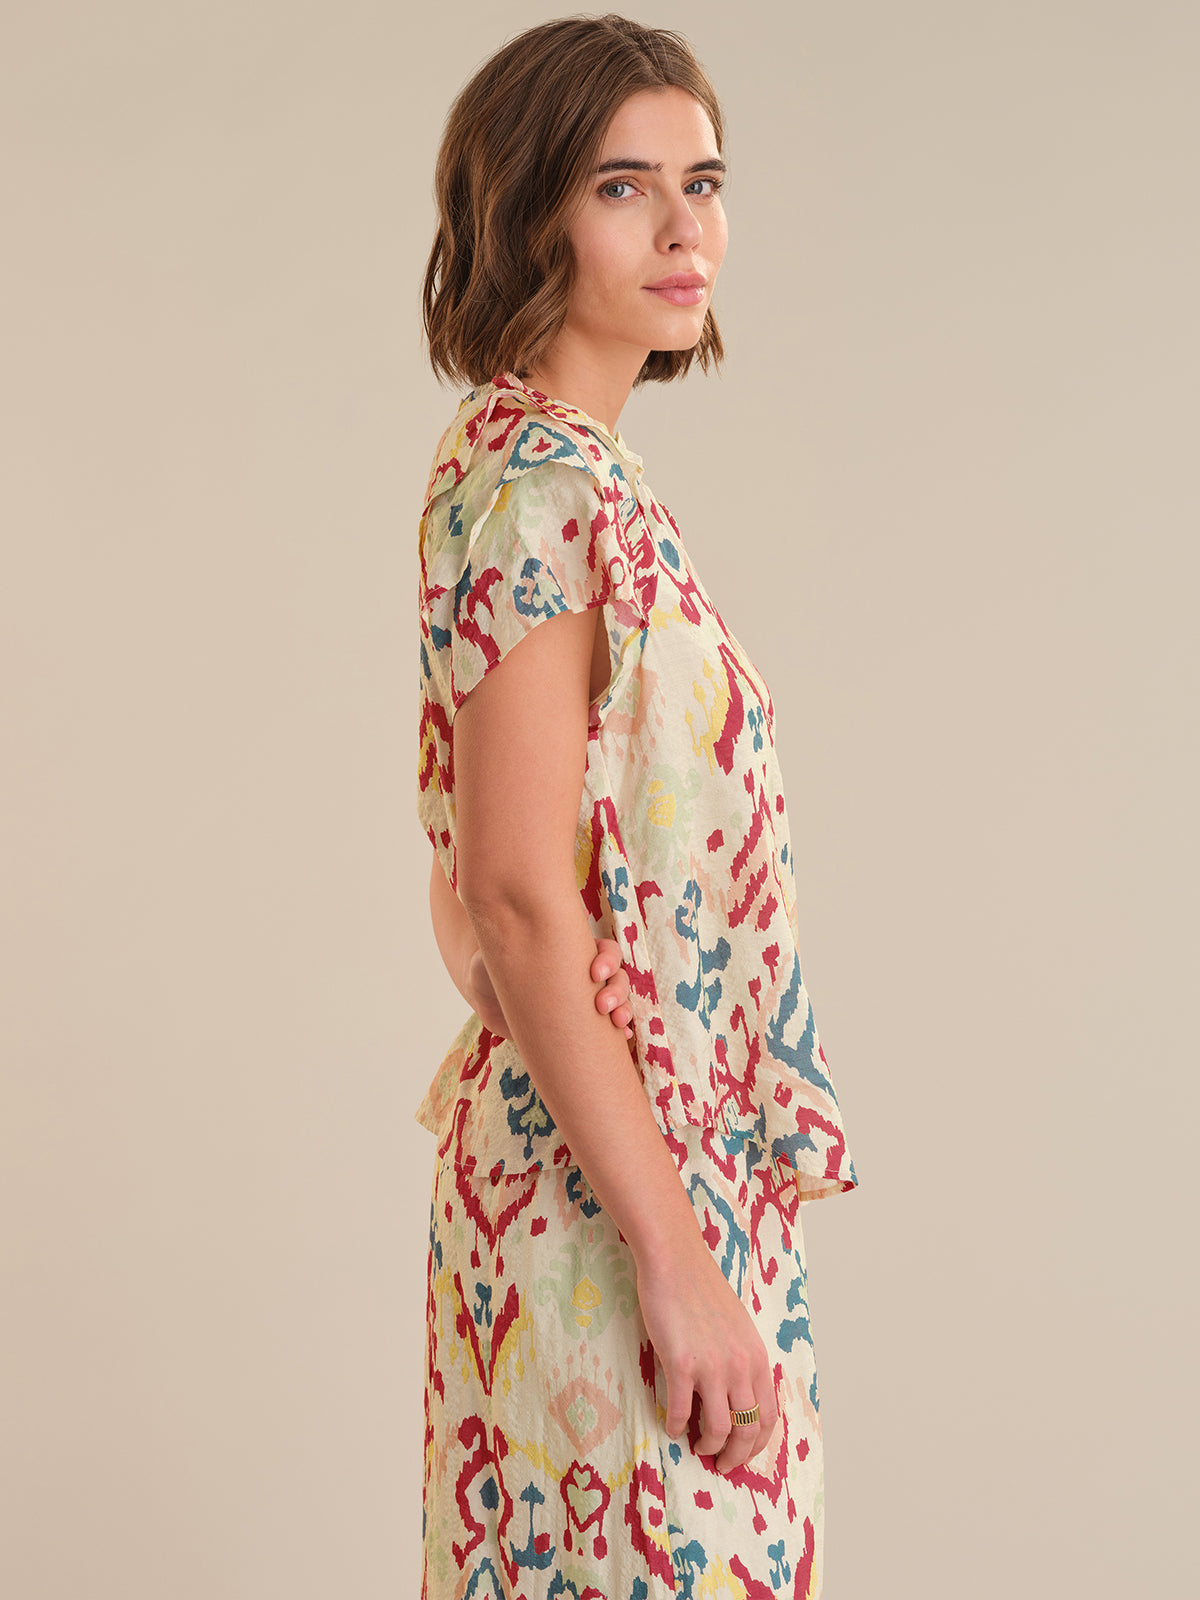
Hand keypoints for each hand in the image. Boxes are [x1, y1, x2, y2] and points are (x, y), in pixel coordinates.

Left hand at [468, 935, 633, 1041]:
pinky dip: (620, 1032)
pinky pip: (607, 1028)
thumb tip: (510, 944)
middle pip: (617, 977)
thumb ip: (506, 949)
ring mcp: (583, 1000)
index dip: (608, 960)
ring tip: (617, 1025)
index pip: (605, 950)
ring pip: (618, 1001)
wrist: (483, 991)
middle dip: (617, 991)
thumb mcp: (499, 952)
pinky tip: (621, 1039)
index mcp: (572, 951)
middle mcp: (583, 974)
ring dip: (624, 1011)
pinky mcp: (577, 1025)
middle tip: (602, 1006)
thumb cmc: (491, 963)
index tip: (594, 974)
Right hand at [635, 1243, 778, 1474]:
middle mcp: (740, 1366)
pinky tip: (670, 1426)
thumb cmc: (704, 1290)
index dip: (757, 1445)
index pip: (768, 1417)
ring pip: (717, 1428)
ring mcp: (711, 1366)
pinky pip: (679, 1411)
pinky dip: (675, 1426)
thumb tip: (738, 1396)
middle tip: (721, 1464)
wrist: (676, 1261)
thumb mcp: (738, 1328)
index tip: (742, 1455)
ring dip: (707, 1446)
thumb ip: (743, 1360)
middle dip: (734, 1456)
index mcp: (757, 1358)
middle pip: (746, 1430)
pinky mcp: (680, 1363)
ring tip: (696, 1446)